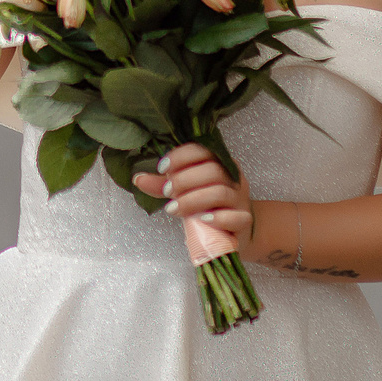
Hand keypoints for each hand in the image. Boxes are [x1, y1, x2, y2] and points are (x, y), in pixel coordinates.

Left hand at [137, 144, 251, 243]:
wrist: (233, 230)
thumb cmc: (206, 205)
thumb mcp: (184, 192)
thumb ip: (163, 185)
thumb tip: (138, 178)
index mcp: (219, 163)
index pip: (203, 150)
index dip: (181, 156)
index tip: (162, 168)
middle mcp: (233, 178)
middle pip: (212, 170)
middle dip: (184, 180)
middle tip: (167, 192)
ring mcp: (240, 199)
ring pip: (220, 192)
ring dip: (193, 200)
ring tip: (173, 209)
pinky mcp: (244, 220)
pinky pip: (237, 216)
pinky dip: (218, 218)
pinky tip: (202, 220)